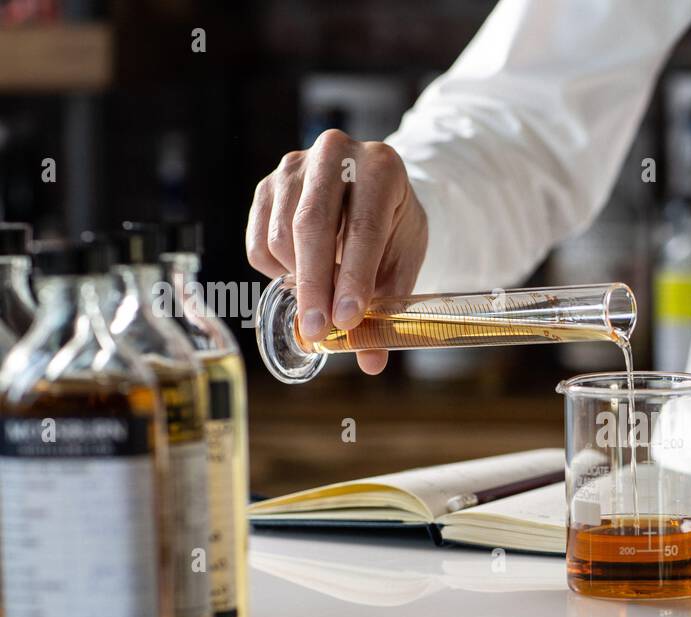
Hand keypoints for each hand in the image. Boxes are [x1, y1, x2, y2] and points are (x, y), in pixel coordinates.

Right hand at [246, 129, 427, 374]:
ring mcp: (294, 166)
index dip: (354, 277)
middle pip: (312, 226)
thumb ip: (388, 306)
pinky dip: (276, 271)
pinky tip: (302, 274)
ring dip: (298, 280)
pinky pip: (259, 241)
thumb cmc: (393, 228)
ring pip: (281, 235)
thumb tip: (370, 361)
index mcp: (381, 167)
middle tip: (317, 331)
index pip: (363, 227)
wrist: (374, 193)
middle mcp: (335, 154)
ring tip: (323, 297)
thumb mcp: (403, 260)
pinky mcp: (266, 186)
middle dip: (314, 286)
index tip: (348, 320)